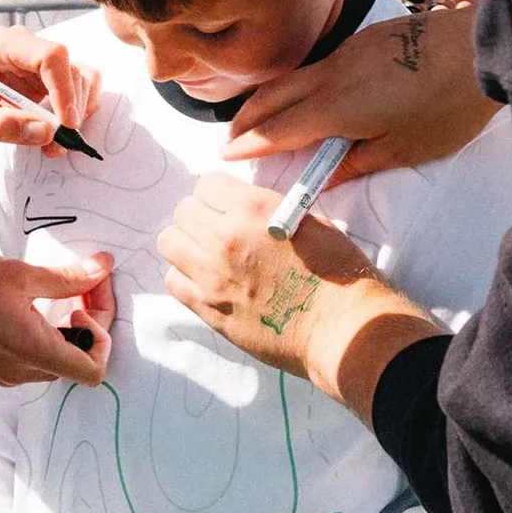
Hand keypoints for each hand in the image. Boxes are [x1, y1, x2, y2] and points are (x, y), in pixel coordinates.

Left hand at [0, 27, 99, 155]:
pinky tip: (55, 133)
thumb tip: (44, 132)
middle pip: (70, 69)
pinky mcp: (44, 79)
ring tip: (53, 145)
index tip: (63, 125)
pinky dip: (74, 112)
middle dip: (70, 110)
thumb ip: (0, 125)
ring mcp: (37, 62)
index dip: (64, 90)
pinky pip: (76, 88)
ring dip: (75, 114)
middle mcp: (25, 47)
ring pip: (79, 79)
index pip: (51, 55)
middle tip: (55, 146)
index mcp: (3, 45)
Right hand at [0, 251, 113, 386]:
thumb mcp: (18, 273)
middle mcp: (24, 371)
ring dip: (67, 330)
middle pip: (78, 361)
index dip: (103, 336)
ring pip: (58, 360)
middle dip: (90, 324)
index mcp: (34, 351)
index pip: (94, 369)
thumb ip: (66, 278)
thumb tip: (103, 269)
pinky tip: (31, 306)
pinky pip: (35, 360)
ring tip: (56, 293)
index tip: (85, 302)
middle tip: (81, 285)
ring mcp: (8, 374)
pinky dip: (45, 336)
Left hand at [158, 174, 438, 419]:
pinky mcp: (208, 308)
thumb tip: (242, 210)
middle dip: (199, 216)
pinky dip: (184, 277)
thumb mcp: (309, 222)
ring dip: (186, 244)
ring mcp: (212, 274)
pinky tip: (207, 282)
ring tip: (207, 255)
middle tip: (217, 231)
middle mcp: (225, 237)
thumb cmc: (337, 274)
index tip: (227, 206)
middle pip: (183, 211)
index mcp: (253, 209)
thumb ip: (267, 211)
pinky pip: (173, 281)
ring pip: (169, 243)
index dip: (217, 194)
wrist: (342, 328)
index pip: (206, 184)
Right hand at [221, 5, 495, 176]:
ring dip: (269, 98)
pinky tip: (305, 94)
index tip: (227, 155)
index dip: (250, 144)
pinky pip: (317, 64)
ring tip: (261, 118)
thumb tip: (325, 177)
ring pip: (293, 76)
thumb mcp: (405, 148)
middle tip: (231, 138)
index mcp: (335, 108)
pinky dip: (297, 83)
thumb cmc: (447, 107)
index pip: (278, 129)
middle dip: (247, 118)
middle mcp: (331, 75)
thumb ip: (358, 162)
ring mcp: (347, 52)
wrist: (481, 49)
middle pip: (274, 96)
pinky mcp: (365, 39)